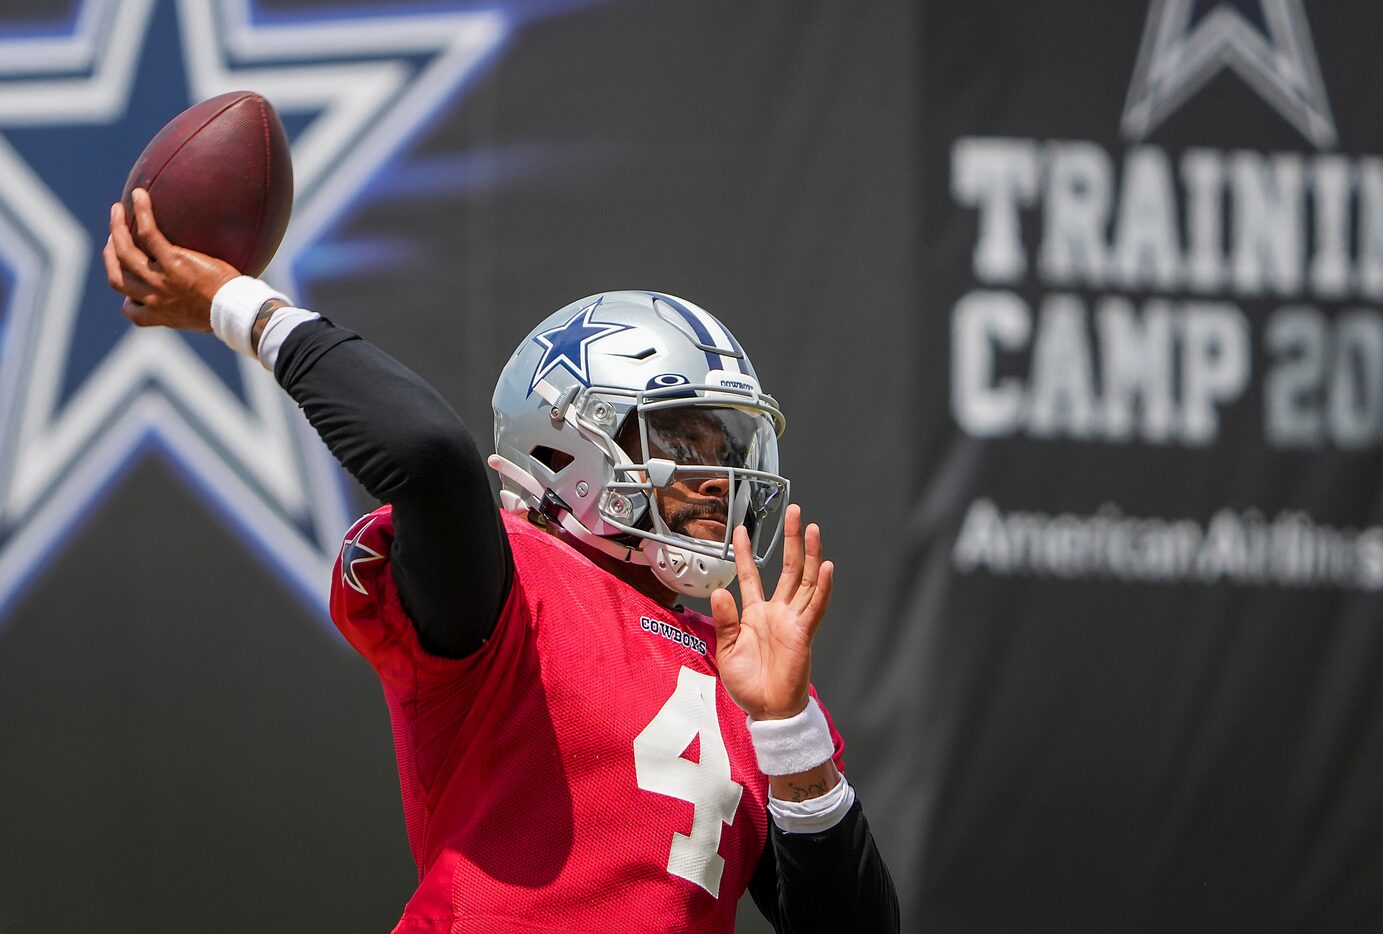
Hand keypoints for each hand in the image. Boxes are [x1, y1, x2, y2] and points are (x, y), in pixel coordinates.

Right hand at [102, 188, 239, 329]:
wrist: (236, 312)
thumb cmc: (229, 314)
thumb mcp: (204, 318)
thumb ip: (191, 307)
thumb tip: (200, 297)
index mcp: (159, 316)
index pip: (131, 309)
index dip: (126, 296)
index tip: (132, 282)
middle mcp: (153, 298)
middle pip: (117, 277)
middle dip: (110, 256)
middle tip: (114, 238)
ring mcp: (160, 279)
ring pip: (124, 251)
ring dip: (116, 228)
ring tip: (118, 210)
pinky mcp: (173, 261)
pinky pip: (148, 233)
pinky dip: (142, 212)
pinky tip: (139, 195)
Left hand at [710, 504, 833, 720]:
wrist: (766, 710)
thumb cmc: (748, 684)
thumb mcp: (726, 650)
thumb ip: (725, 620)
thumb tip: (720, 590)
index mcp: (755, 614)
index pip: (751, 575)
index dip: (747, 553)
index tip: (742, 530)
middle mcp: (777, 611)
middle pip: (786, 567)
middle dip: (789, 539)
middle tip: (794, 511)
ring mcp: (793, 620)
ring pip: (804, 579)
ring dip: (810, 553)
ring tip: (812, 527)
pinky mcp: (804, 632)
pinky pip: (815, 606)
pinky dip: (821, 586)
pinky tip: (825, 566)